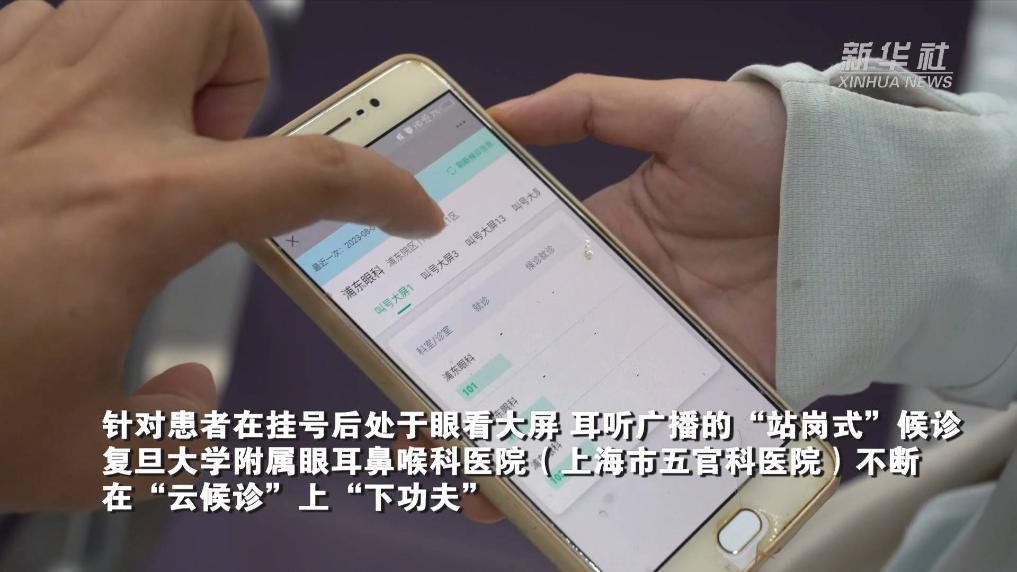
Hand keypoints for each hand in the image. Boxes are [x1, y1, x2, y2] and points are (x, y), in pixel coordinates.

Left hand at [0, 0, 442, 510]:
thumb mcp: (85, 461)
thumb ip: (178, 433)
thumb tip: (196, 387)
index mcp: (142, 209)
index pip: (311, 173)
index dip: (385, 189)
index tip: (412, 210)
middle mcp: (86, 122)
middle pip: (212, 6)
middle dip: (243, 58)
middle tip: (214, 137)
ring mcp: (14, 86)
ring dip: (163, 48)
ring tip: (137, 130)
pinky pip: (41, 16)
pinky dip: (74, 48)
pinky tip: (55, 125)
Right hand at [411, 73, 785, 522]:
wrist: (870, 201)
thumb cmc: (775, 144)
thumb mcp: (676, 111)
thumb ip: (590, 107)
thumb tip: (500, 113)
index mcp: (603, 238)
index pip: (516, 278)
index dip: (464, 307)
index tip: (412, 334)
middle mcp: (623, 298)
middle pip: (537, 352)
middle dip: (481, 392)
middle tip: (425, 429)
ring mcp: (663, 346)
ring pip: (583, 401)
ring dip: (533, 444)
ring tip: (476, 482)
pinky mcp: (710, 383)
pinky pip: (652, 428)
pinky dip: (613, 461)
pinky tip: (566, 489)